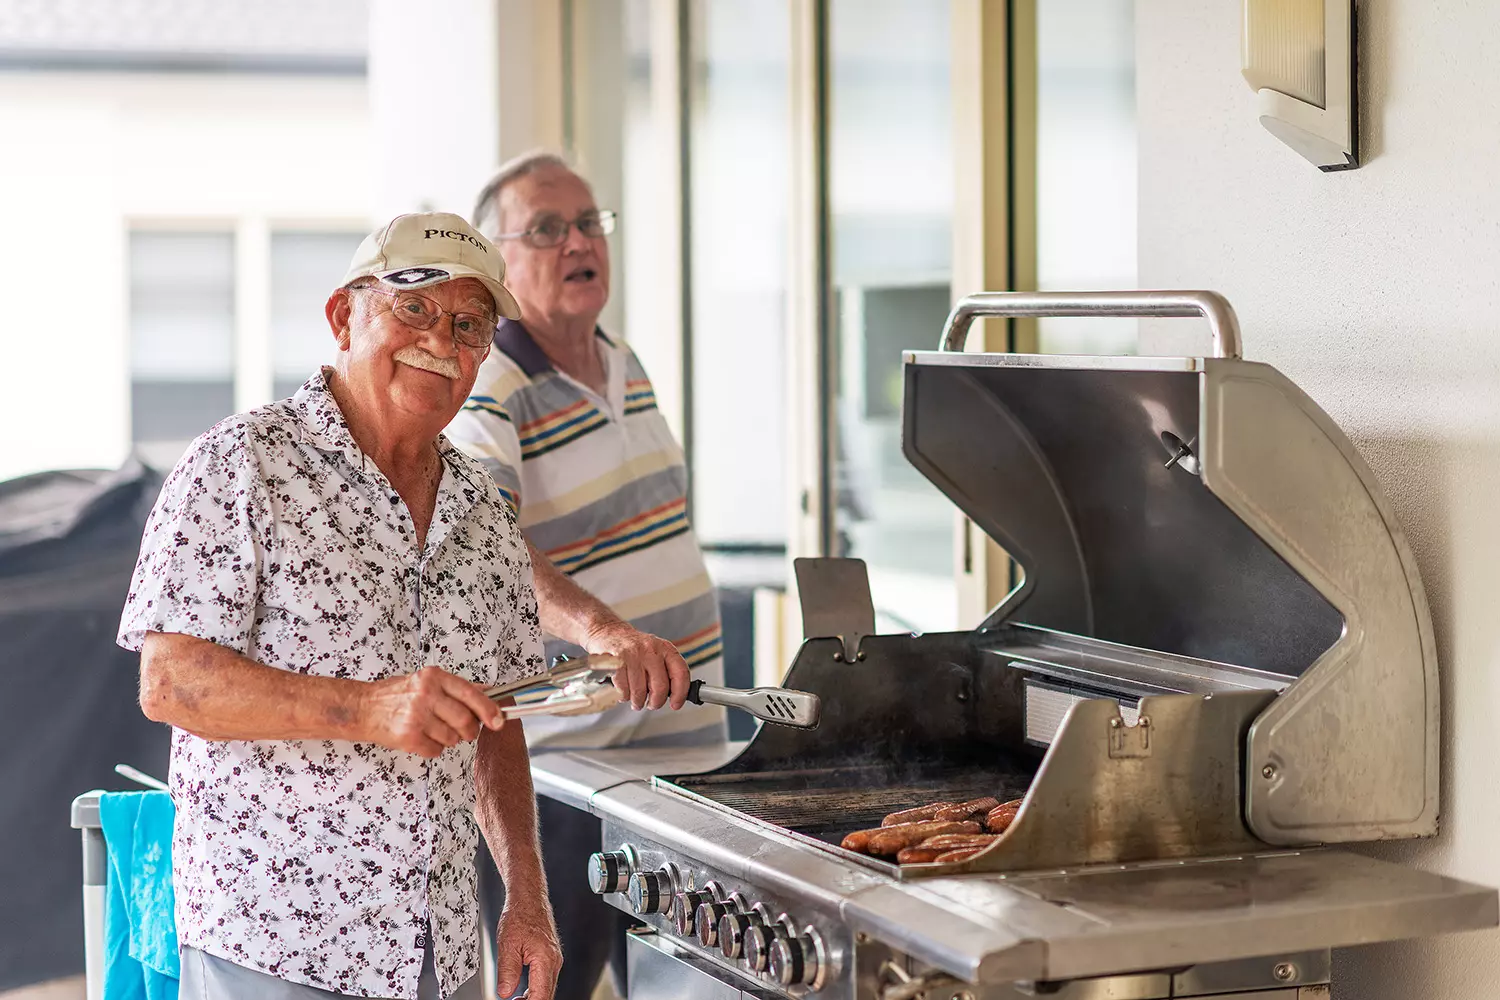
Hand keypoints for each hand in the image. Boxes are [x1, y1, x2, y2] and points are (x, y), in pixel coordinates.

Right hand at [357, 667, 502, 757]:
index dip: (489, 710)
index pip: (471, 694)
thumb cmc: (396, 695)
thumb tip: (490, 691)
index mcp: (434, 677)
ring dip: (448, 739)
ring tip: (432, 729)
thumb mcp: (427, 681)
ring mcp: (416, 716)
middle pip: (465, 721)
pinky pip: (436, 750)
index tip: (499, 721)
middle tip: (464, 731)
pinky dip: (433, 748)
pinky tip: (421, 737)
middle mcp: (426, 694)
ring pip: (452, 738)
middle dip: (470, 731)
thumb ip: (458, 687)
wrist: (362, 708)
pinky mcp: (408, 736)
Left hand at [496, 901, 561, 999]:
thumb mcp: (507, 945)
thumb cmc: (520, 915)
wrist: (529, 899)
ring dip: (534, 996)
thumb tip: (505, 992)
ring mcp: (554, 958)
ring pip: (548, 987)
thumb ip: (507, 971)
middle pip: (547, 994)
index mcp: (545, 959)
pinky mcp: (551, 956)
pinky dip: (536, 987)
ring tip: (516, 999)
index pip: (541, 995)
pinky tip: (524, 989)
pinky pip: (547, 978)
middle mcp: (554, 960)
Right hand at [583, 620, 690, 710]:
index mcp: (665, 648)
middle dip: (656, 702)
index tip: (676, 704)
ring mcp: (633, 655)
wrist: (609, 632)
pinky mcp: (616, 662)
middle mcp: (651, 650)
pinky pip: (624, 690)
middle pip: (661, 687)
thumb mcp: (656, 653)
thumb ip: (667, 671)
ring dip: (638, 702)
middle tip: (652, 705)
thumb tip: (675, 696)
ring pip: (640, 692)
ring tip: (636, 700)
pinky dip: (624, 696)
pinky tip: (625, 692)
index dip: (680, 693)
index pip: (681, 673)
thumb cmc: (634, 648)